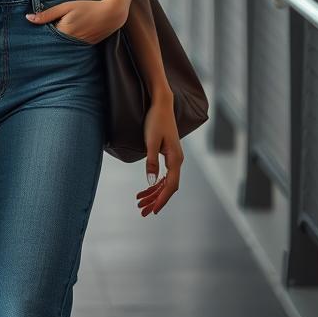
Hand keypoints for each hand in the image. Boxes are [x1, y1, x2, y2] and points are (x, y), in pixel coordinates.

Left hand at [24, 0, 127, 44]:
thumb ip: (47, 14)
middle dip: (47, 40)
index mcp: (64, 31)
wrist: (111, 14)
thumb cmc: (87, 7)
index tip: (35, 32)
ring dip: (57, 43)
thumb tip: (28, 18)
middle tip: (43, 35)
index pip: (45, 37)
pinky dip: (67, 45)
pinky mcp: (86, 48)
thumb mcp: (66, 7)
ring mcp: (80, 47)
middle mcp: (72, 42)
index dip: (39, 34)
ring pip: (62, 48)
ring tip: (57, 35)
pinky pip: (71, 48)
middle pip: (52, 44)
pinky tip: (67, 38)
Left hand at [136, 94, 182, 215]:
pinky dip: (155, 183)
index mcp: (175, 159)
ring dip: (153, 193)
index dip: (162, 199)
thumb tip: (152, 182)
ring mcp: (173, 158)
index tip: (153, 210)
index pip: (170, 186)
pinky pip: (163, 174)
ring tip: (140, 202)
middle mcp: (177, 161)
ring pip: (165, 182)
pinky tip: (147, 188)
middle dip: (155, 200)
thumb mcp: (151, 141)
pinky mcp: (168, 154)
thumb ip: (151, 161)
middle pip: (168, 187)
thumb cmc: (156, 120)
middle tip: (142, 211)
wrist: (161, 104)